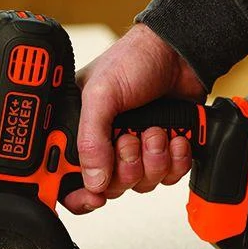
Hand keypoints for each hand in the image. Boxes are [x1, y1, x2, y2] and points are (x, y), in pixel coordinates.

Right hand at [62, 23, 205, 214]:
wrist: (179, 52)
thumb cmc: (134, 60)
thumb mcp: (100, 94)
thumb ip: (91, 138)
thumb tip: (91, 179)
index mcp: (79, 129)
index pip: (68, 177)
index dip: (79, 193)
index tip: (94, 196)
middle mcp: (105, 143)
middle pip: (110, 187)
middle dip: (126, 167)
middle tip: (130, 138)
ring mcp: (135, 149)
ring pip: (141, 184)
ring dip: (153, 160)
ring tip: (155, 129)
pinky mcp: (163, 151)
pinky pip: (168, 177)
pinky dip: (175, 159)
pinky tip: (174, 136)